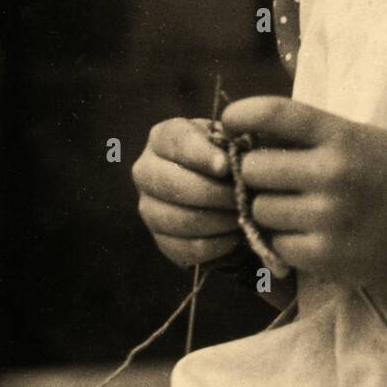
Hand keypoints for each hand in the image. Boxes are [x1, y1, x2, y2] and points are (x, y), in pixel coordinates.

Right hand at [132, 117, 240, 268]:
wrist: (225, 189)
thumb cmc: (230, 156)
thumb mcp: (232, 140)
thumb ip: (234, 142)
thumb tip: (237, 157)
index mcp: (163, 138)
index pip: (176, 141)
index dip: (201, 154)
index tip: (225, 166)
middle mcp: (146, 170)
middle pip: (171, 184)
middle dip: (212, 193)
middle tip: (240, 197)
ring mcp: (148, 207)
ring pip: (176, 219)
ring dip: (215, 221)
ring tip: (240, 217)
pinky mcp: (159, 239)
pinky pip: (182, 248)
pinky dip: (212, 246)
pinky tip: (232, 238)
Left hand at [221, 97, 386, 286]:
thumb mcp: (358, 137)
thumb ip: (311, 132)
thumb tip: (248, 128)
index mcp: (341, 136)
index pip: (276, 113)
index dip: (242, 114)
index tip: (229, 123)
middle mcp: (333, 173)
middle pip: (254, 168)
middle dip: (257, 173)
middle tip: (274, 178)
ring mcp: (327, 217)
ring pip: (260, 209)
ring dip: (268, 209)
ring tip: (296, 208)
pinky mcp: (323, 255)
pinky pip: (274, 242)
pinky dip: (283, 238)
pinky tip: (306, 232)